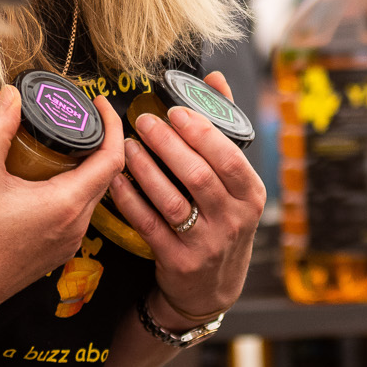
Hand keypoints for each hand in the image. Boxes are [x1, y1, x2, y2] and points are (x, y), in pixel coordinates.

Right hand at [0, 85, 125, 349]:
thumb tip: (11, 95)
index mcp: (67, 203)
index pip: (112, 158)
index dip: (112, 125)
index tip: (98, 103)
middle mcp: (77, 225)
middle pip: (104, 175)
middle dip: (97, 141)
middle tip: (76, 117)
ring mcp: (69, 242)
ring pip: (91, 194)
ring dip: (84, 167)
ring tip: (61, 143)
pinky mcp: (58, 252)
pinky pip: (77, 213)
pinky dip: (71, 189)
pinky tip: (47, 178)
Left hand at [108, 71, 263, 325]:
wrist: (211, 289)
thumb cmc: (222, 220)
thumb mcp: (236, 183)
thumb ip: (224, 130)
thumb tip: (213, 77)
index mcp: (251, 196)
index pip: (229, 159)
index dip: (201, 132)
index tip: (175, 111)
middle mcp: (233, 221)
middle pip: (199, 176)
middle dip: (169, 145)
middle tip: (144, 121)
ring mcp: (206, 245)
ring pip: (172, 200)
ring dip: (146, 169)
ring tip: (127, 146)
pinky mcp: (177, 261)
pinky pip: (149, 224)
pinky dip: (130, 200)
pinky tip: (115, 179)